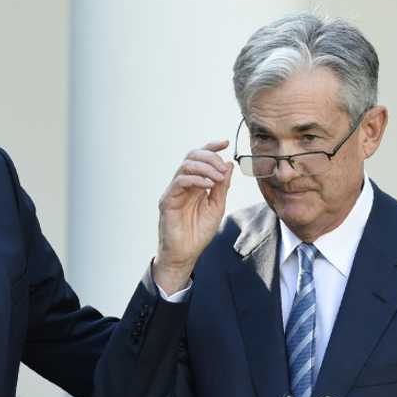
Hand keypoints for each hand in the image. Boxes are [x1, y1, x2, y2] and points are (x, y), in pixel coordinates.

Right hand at [152, 140, 232, 293]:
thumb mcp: (217, 206)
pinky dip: (195, 179)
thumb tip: (228, 164)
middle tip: (223, 167)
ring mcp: (174, 191)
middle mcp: (183, 184)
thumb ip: (222, 186)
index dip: (211, 147)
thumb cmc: (199, 233)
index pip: (201, 158)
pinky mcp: (167, 200)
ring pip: (186, 166)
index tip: (225, 142)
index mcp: (195, 184)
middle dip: (210, 157)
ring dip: (205, 167)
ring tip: (218, 177)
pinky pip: (180, 181)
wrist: (186, 253)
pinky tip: (208, 185)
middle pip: (192, 156)